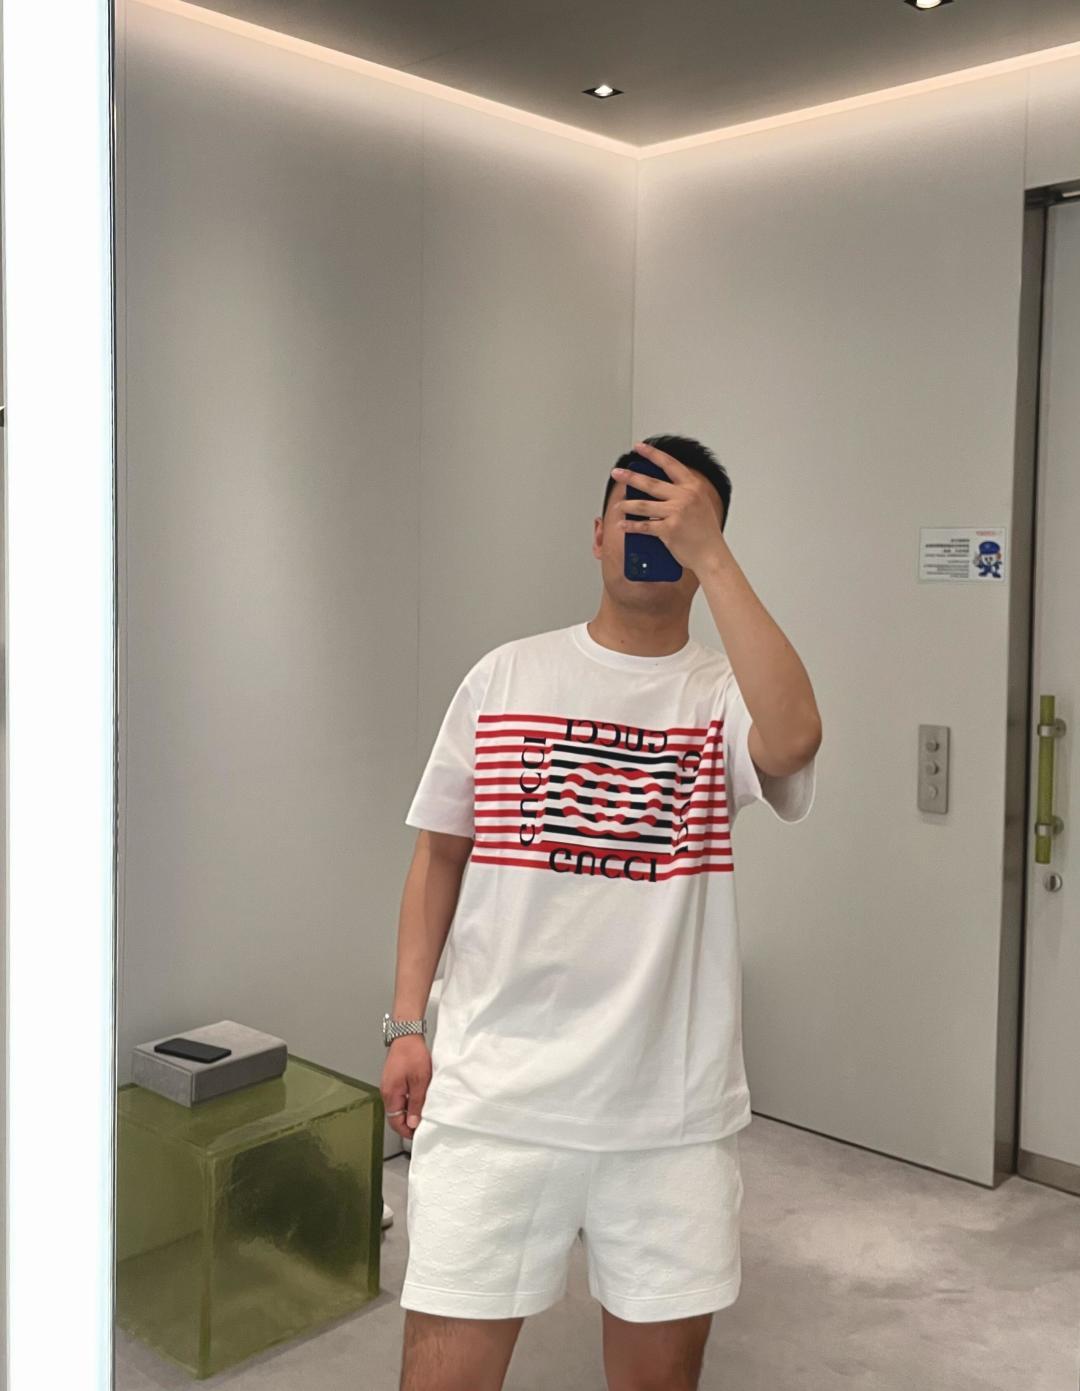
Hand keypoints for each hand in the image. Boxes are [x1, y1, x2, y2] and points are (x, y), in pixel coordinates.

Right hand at [380, 1034, 430, 1140]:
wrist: (407, 1034)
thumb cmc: (413, 1054)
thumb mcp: (420, 1081)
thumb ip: (416, 1104)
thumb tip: (413, 1123)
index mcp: (391, 1095)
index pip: (395, 1122)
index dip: (407, 1131)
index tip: (418, 1133)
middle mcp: (386, 1091)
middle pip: (395, 1116)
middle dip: (408, 1122)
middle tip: (423, 1123)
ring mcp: (389, 1085)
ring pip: (398, 1106)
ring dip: (409, 1111)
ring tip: (423, 1109)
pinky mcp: (393, 1079)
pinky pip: (399, 1096)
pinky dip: (408, 1101)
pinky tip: (419, 1097)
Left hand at [611, 440, 727, 573]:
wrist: (712, 555)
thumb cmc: (705, 533)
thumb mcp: (699, 504)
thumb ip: (683, 493)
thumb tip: (656, 488)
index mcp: (693, 487)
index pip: (669, 464)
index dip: (652, 453)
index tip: (638, 447)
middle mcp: (685, 496)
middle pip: (650, 483)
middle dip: (630, 477)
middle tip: (616, 473)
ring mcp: (676, 512)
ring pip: (643, 505)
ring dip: (627, 505)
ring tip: (618, 505)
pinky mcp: (669, 530)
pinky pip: (644, 526)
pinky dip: (631, 526)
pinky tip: (622, 525)